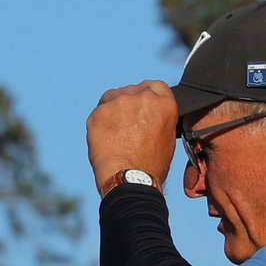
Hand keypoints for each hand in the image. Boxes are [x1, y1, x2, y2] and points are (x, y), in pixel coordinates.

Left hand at [86, 80, 177, 194]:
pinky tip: (105, 141)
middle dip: (128, 103)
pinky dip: (100, 124)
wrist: (130, 178)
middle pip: (132, 90)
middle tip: (125, 125)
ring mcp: (120, 102)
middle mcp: (143, 97)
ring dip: (112, 110)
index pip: (155, 86)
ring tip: (115, 135)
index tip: (140, 104)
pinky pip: (98, 113)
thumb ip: (159, 119)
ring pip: (113, 97)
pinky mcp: (100, 111)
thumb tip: (149, 116)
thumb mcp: (167, 139)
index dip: (146, 95)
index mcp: (164, 104)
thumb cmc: (151, 166)